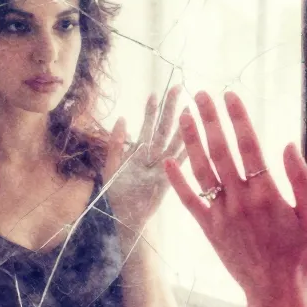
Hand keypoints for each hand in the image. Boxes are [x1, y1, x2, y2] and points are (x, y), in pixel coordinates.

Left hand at [102, 86, 187, 230]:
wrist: (123, 218)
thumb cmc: (116, 194)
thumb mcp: (110, 166)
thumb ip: (115, 143)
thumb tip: (122, 118)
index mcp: (138, 152)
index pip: (147, 125)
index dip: (151, 110)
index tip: (155, 93)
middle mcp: (153, 156)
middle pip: (163, 128)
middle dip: (170, 109)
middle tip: (177, 88)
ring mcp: (162, 166)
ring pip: (173, 141)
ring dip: (182, 125)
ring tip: (189, 108)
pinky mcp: (169, 178)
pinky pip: (179, 162)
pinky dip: (187, 150)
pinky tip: (196, 137)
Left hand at [162, 90, 306, 306]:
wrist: (276, 291)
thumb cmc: (300, 253)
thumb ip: (301, 179)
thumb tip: (287, 144)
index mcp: (267, 193)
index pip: (249, 145)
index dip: (238, 118)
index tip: (230, 95)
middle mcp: (240, 200)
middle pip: (221, 150)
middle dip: (210, 119)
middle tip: (201, 94)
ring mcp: (221, 215)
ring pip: (202, 170)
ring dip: (191, 141)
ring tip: (184, 117)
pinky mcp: (209, 230)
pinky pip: (189, 201)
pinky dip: (177, 181)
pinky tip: (167, 162)